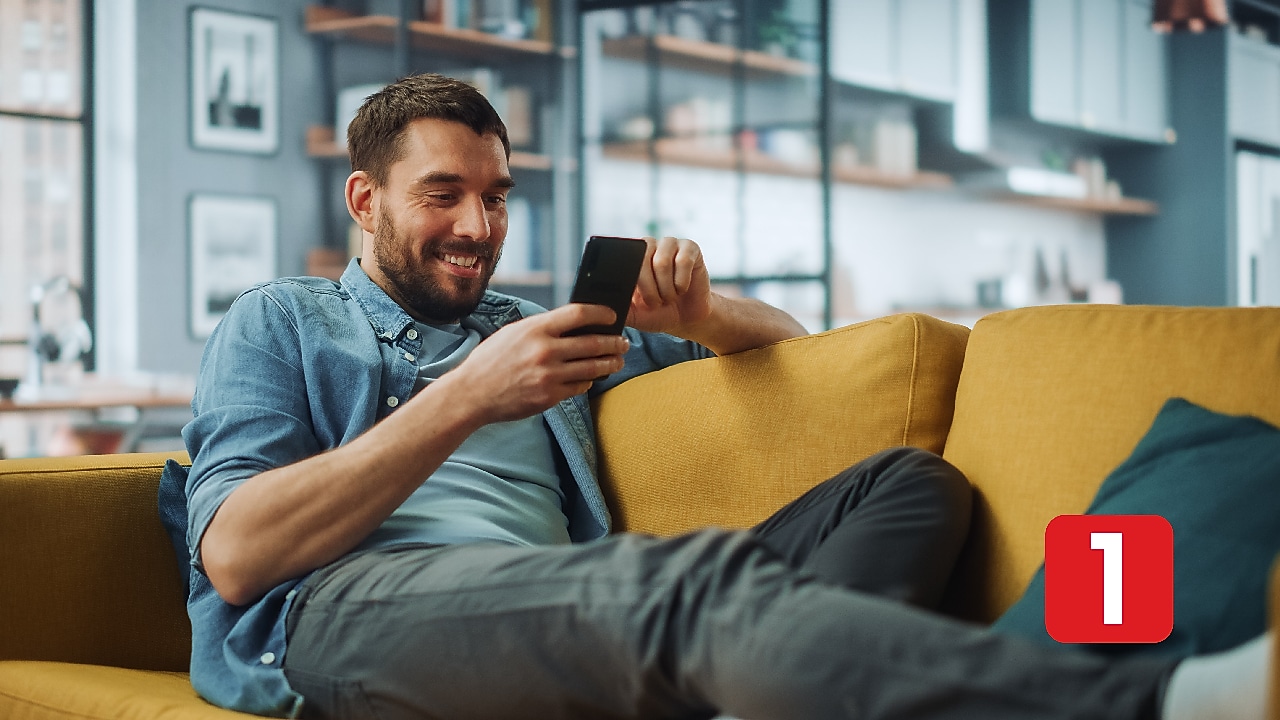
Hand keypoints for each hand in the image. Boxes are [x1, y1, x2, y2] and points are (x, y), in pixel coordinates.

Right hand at [437, 303, 629, 424]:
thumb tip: (574, 324)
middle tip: (624, 342)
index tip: (612, 316)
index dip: (601, 313)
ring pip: (592, 367)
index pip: (579, 314)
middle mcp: (545, 351)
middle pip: (593, 343)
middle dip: (614, 342)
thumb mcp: (514, 333)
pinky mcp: (550, 396)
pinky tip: (591, 377)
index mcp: (536, 329)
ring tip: (617, 360)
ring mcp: (549, 375)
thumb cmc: (492, 360)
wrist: (472, 393)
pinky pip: (579, 387)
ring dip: (609, 364)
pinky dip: (588, 381)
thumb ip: (543, 327)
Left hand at [627, 236, 712, 335]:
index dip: (628, 278)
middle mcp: (648, 245)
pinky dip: (681, 282)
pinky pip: (683, 261)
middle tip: (655, 303)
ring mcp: (669, 244)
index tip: (633, 295)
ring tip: (669, 297)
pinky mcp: (690, 247)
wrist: (687, 318)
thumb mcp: (634, 315)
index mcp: (630, 258)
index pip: (621, 258)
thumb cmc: (659, 313)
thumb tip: (602, 305)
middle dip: (648, 288)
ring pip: (662, 262)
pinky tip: (682, 289)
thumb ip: (618, 308)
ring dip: (666, 288)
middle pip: (641, 259)